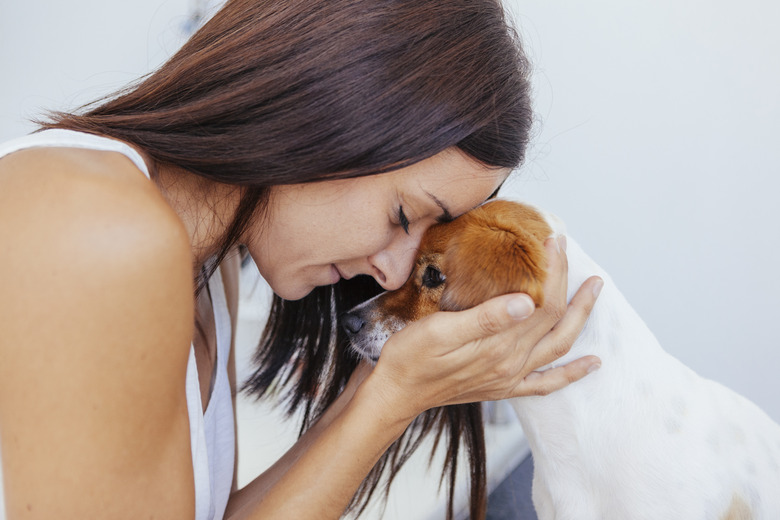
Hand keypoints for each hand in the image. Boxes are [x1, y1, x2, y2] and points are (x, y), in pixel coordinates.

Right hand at [368, 235, 602, 420]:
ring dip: (582, 318)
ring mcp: (510, 376)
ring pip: (559, 345)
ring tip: (594, 292)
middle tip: (568, 250)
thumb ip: (485, 318)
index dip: (553, 270)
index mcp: (499, 345)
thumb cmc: (411, 357)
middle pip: (555, 318)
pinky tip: (591, 364)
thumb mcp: (439, 331)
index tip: (553, 241)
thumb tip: (527, 301)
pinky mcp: (504, 386)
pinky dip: (573, 373)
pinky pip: (548, 382)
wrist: (396, 393)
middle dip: (567, 282)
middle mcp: (512, 362)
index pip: (542, 302)